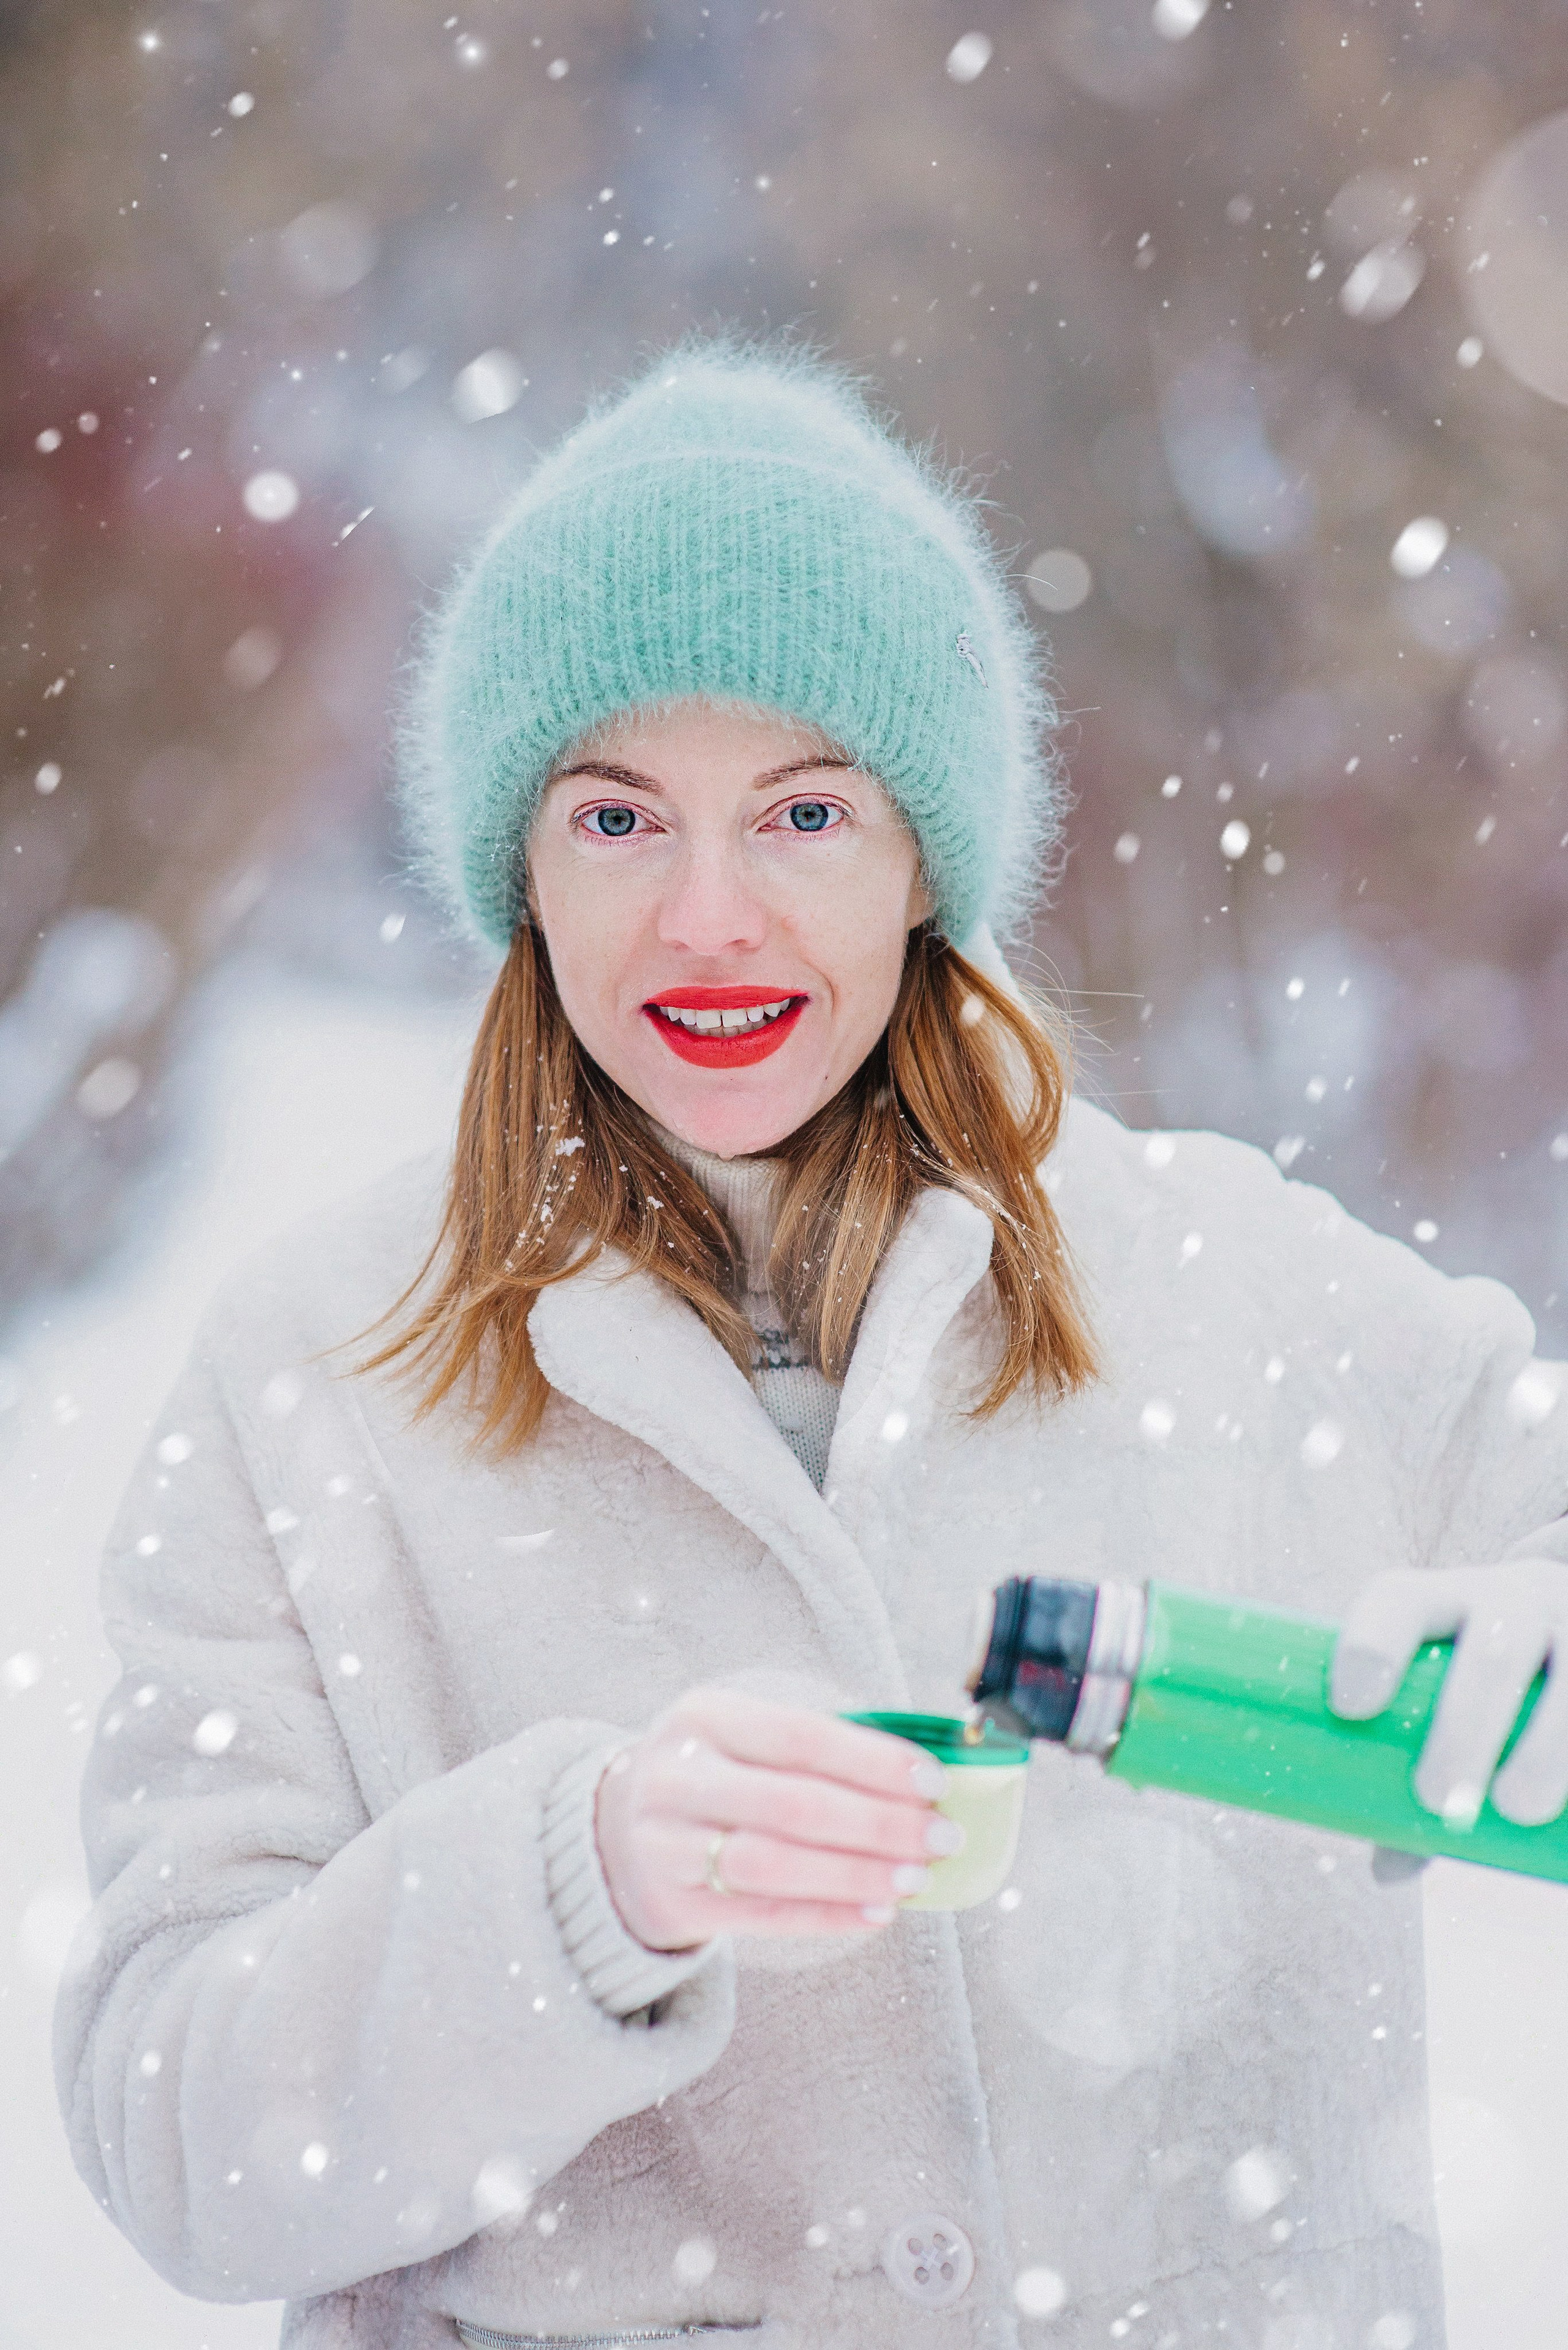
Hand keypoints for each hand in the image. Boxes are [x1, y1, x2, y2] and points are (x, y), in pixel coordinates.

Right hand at [593, 1685, 963, 1950]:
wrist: (619, 1831)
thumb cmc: (716, 1773)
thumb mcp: (746, 1736)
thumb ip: (822, 1745)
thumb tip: (925, 1771)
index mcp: (705, 1716)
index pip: (800, 1736)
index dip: (872, 1761)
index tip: (934, 1782)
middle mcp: (678, 1777)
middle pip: (791, 1804)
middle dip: (878, 1824)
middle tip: (941, 1838)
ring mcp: (668, 1845)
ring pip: (774, 1865)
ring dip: (856, 1874)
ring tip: (917, 1879)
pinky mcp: (674, 1904)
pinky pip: (762, 1915)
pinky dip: (826, 1916)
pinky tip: (877, 1913)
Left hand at [1330, 1560, 1567, 1828]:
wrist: (1567, 1619)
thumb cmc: (1480, 1678)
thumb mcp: (1440, 1697)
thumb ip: (1409, 1775)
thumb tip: (1389, 1869)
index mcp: (1443, 1601)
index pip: (1399, 1601)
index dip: (1370, 1645)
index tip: (1350, 1709)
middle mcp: (1511, 1601)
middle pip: (1490, 1656)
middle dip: (1463, 1729)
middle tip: (1437, 1799)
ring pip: (1566, 1683)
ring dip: (1544, 1749)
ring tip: (1516, 1807)